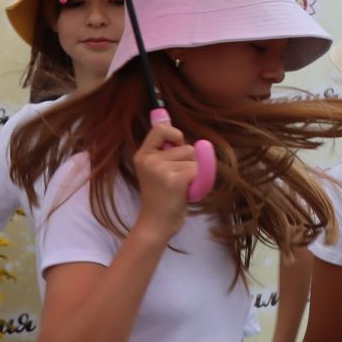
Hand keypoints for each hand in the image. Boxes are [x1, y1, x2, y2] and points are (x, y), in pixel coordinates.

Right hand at [133, 122, 197, 238]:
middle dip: (189, 161)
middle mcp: (149, 160)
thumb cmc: (161, 197)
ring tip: (181, 187)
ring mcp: (160, 170)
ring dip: (194, 173)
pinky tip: (186, 192)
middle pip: (186, 146)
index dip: (174, 134)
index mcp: (143, 155)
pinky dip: (199, 181)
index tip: (177, 147)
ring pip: (194, 159)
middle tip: (177, 180)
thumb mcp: (156, 170)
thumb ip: (164, 150)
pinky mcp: (174, 180)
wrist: (156, 225)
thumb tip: (165, 116)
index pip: (160, 129)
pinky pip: (198, 170)